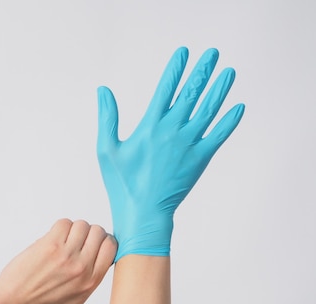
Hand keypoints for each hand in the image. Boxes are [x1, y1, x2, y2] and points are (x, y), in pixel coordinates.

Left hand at [0, 219, 116, 303]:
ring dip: (73, 229)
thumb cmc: (41, 299)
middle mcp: (82, 268)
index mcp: (91, 281)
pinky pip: (64, 223)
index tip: (96, 241)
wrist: (14, 299)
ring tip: (63, 240)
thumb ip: (92, 278)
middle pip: (98, 233)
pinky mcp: (51, 245)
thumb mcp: (76, 298)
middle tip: (76, 240)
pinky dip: (60, 227)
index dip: (104, 240)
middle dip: (89, 233)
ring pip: (82, 225)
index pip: (112, 248)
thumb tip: (101, 256)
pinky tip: (53, 238)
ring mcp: (67, 255)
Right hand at [96, 47, 244, 261]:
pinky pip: (218, 135)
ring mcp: (189, 144)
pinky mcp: (200, 159)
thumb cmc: (122, 183)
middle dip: (202, 71)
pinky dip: (229, 121)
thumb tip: (103, 90)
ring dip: (219, 89)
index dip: (176, 69)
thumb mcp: (106, 149)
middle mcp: (172, 131)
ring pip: (208, 110)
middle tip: (212, 54)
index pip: (166, 89)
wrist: (143, 212)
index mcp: (149, 126)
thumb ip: (107, 117)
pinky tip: (238, 107)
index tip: (184, 52)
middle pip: (191, 94)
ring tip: (228, 72)